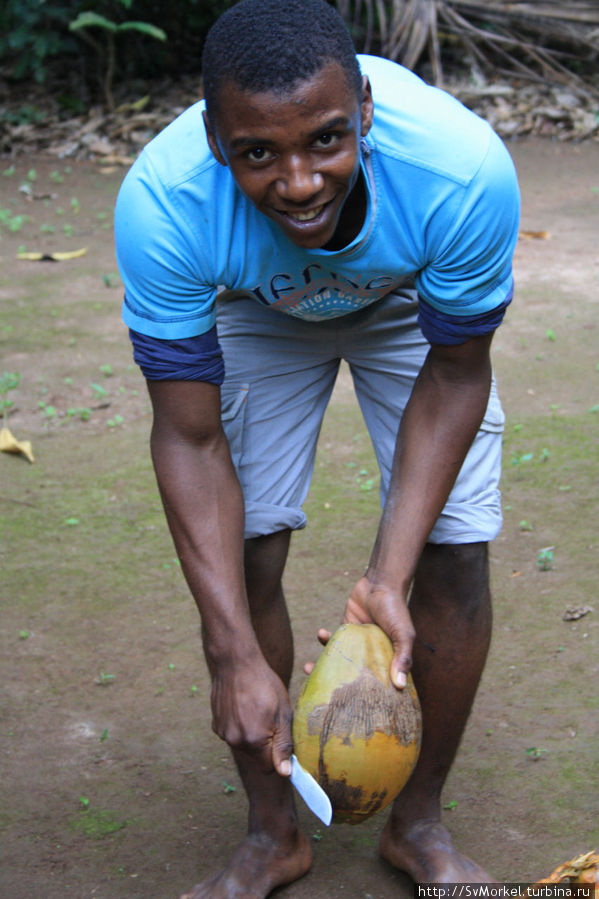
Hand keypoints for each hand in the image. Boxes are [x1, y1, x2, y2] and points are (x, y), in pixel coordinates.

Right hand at [210, 656, 292, 776]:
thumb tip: (285, 773)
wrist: (236, 662)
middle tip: (271, 719)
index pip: (269, 768)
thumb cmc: (264, 684)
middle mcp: (235, 741)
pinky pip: (232, 734)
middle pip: (256, 757)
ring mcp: (223, 733)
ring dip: (252, 735)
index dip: (279, 757)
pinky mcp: (215, 725)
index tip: (282, 740)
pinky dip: (239, 726)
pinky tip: (243, 707)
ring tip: (256, 710)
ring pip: (244, 745)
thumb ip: (283, 745)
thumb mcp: (283, 712)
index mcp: (254, 740)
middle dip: (265, 745)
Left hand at [303, 576, 414, 689]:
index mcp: (387, 660)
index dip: (365, 698)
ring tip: (307, 668)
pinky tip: (321, 633)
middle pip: (352, 676)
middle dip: (335, 686)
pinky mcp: (345, 629)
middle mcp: (371, 655)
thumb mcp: (403, 633)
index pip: (377, 685)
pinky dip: (324, 639)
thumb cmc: (396, 609)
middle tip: (318, 694)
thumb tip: (400, 686)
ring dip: (321, 664)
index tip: (350, 711)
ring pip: (338, 659)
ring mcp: (356, 642)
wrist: (381, 582)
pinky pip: (332, 640)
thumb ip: (402, 657)